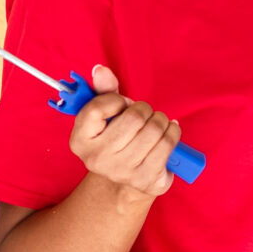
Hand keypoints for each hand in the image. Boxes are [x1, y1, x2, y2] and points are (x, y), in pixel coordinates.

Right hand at [67, 64, 181, 199]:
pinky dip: (173, 131)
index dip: (116, 100)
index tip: (121, 105)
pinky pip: (168, 143)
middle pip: (134, 118)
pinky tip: (167, 133)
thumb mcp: (106, 115)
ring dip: (161, 120)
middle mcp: (96, 159)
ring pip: (154, 129)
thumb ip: (103, 90)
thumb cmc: (118, 139)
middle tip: (144, 115)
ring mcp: (121, 172)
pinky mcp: (146, 179)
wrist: (126, 181)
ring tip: (156, 123)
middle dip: (144, 109)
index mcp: (79, 141)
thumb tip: (100, 70)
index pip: (97, 108)